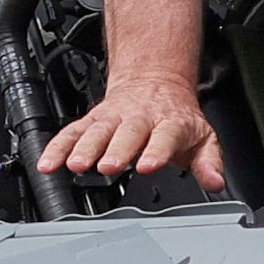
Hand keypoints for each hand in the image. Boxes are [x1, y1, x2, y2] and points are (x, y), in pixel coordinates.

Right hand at [38, 54, 220, 190]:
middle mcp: (139, 119)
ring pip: (97, 131)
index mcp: (169, 123)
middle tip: (108, 166)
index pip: (164, 137)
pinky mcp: (93, 120)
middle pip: (127, 133)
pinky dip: (58, 147)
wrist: (155, 81)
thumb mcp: (202, 137)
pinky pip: (72, 132)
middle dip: (116, 149)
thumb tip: (215, 181)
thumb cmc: (177, 117)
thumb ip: (209, 162)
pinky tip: (48, 163)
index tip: (148, 165)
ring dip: (84, 147)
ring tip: (75, 164)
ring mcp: (113, 118)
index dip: (156, 151)